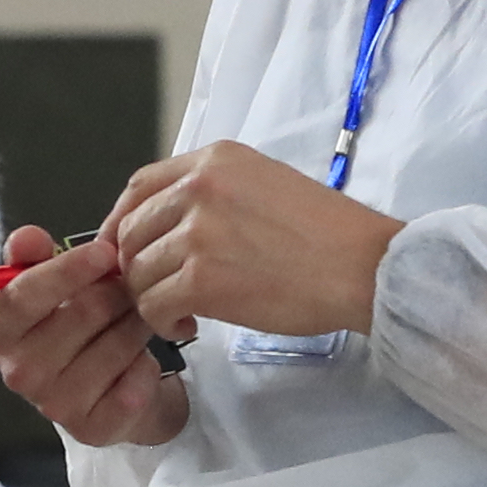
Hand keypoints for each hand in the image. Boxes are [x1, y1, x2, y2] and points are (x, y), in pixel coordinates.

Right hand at [0, 228, 187, 447]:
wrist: (107, 390)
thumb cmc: (76, 328)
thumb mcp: (52, 286)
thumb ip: (34, 257)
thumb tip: (26, 237)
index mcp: (0, 333)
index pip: (21, 297)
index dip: (66, 270)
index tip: (106, 252)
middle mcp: (18, 373)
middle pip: (82, 314)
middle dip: (117, 293)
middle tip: (130, 288)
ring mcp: (54, 406)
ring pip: (117, 344)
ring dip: (137, 325)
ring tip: (135, 321)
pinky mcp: (92, 429)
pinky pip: (137, 379)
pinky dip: (148, 364)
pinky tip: (139, 361)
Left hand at [104, 143, 402, 344]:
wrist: (363, 267)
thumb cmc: (327, 233)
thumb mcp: (265, 184)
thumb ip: (214, 194)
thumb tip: (168, 226)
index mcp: (215, 160)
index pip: (140, 185)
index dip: (123, 221)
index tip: (125, 248)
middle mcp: (199, 187)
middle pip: (132, 231)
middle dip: (136, 267)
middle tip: (159, 291)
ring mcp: (198, 232)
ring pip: (138, 272)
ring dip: (151, 299)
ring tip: (181, 312)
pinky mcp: (201, 278)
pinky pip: (153, 305)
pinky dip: (163, 322)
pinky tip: (188, 326)